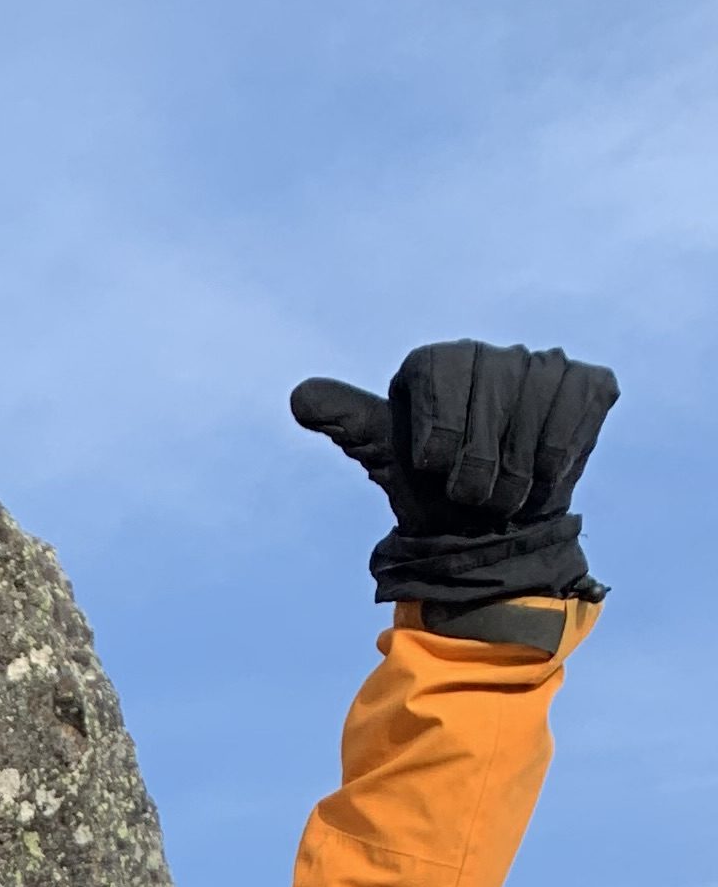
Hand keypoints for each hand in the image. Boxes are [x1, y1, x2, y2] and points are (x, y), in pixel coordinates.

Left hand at [292, 339, 614, 614]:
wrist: (490, 533)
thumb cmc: (433, 492)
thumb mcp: (386, 457)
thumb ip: (349, 422)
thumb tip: (299, 398)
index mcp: (435, 362)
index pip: (439, 368)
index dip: (441, 429)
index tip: (436, 468)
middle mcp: (489, 352)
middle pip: (492, 387)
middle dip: (480, 461)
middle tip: (471, 495)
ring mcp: (541, 363)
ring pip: (536, 401)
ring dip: (517, 469)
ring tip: (504, 493)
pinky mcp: (587, 383)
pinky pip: (579, 404)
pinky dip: (557, 455)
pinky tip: (543, 477)